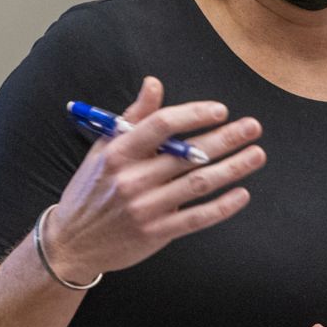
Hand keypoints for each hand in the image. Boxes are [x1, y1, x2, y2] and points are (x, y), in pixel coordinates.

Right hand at [39, 76, 265, 283]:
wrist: (70, 243)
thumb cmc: (92, 188)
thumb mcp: (104, 148)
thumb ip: (134, 116)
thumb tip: (154, 83)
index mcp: (118, 153)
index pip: (161, 126)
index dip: (193, 115)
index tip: (220, 110)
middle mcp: (132, 179)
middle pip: (188, 154)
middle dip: (225, 138)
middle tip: (253, 127)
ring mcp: (145, 208)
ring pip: (198, 184)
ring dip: (232, 168)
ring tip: (256, 154)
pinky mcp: (156, 233)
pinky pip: (196, 218)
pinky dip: (222, 207)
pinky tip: (242, 193)